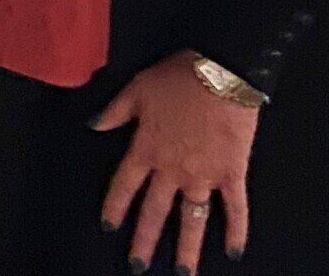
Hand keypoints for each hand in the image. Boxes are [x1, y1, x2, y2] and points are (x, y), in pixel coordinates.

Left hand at [95, 52, 259, 271]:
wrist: (220, 73)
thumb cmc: (177, 78)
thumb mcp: (136, 89)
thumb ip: (114, 112)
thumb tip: (93, 125)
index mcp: (146, 149)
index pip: (124, 185)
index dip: (115, 207)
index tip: (109, 227)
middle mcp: (172, 169)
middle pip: (155, 211)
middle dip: (145, 240)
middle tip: (138, 265)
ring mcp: (203, 175)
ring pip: (192, 219)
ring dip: (187, 248)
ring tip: (183, 272)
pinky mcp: (232, 174)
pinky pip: (235, 208)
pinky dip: (236, 231)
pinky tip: (234, 252)